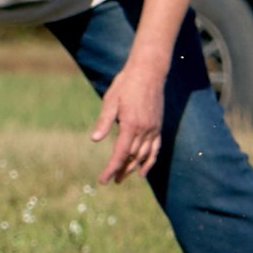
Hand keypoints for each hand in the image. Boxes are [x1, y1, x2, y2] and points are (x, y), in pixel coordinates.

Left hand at [90, 62, 165, 183]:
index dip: (111, 168)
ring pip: (144, 155)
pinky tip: (144, 170)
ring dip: (134, 168)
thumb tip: (94, 139)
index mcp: (131, 124)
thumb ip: (104, 121)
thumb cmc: (126, 85)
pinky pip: (155, 148)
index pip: (120, 153)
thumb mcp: (110, 101)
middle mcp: (145, 130)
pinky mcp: (158, 126)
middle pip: (132, 157)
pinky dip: (150, 161)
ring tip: (123, 177)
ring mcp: (153, 128)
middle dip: (121, 170)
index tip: (103, 180)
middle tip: (111, 180)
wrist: (148, 72)